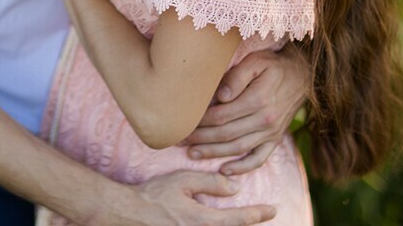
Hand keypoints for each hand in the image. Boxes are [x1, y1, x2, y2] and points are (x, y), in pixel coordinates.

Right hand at [116, 170, 275, 225]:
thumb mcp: (182, 180)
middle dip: (249, 224)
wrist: (130, 214)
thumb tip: (235, 187)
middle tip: (265, 215)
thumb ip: (210, 183)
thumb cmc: (155, 195)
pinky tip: (223, 223)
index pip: (238, 219)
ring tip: (246, 220)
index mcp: (203, 220)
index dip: (257, 214)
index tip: (272, 209)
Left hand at [182, 48, 309, 173]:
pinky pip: (259, 158)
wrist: (302, 76)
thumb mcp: (256, 61)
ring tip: (192, 154)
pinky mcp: (275, 140)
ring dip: (213, 154)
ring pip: (237, 148)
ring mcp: (271, 132)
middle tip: (180, 140)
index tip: (184, 122)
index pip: (221, 115)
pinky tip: (225, 170)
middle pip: (225, 134)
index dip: (200, 121)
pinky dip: (242, 167)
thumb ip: (237, 76)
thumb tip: (220, 96)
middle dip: (200, 139)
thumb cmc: (273, 65)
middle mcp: (264, 120)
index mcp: (257, 100)